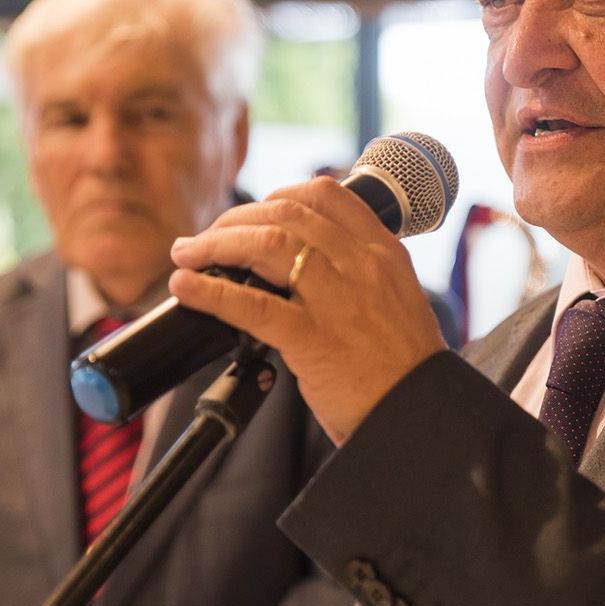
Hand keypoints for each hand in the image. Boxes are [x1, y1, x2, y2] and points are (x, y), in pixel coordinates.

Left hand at [169, 176, 446, 443]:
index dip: (278, 195)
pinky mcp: (314, 340)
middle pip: (287, 212)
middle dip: (235, 219)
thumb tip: (305, 259)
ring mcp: (338, 300)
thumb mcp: (397, 296)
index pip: (326, 194)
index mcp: (383, 251)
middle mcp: (362, 265)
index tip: (253, 213)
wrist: (419, 411)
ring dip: (216, 243)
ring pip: (267, 244)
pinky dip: (211, 292)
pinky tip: (185, 287)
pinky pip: (254, 305)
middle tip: (207, 239)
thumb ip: (359, 271)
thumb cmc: (403, 363)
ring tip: (187, 255)